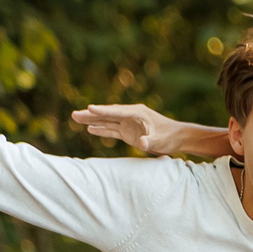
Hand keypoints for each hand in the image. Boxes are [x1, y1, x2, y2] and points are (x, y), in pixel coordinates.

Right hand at [71, 100, 222, 157]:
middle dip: (90, 114)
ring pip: (107, 121)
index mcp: (137, 113)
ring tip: (75, 118)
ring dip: (92, 120)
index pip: (116, 111)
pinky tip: (90, 129)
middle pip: (107, 114)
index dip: (102, 111)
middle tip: (74, 114)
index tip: (89, 108)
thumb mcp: (160, 139)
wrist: (178, 138)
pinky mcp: (129, 132)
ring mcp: (128, 124)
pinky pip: (112, 130)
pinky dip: (102, 129)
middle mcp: (130, 116)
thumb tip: (140, 143)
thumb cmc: (170, 136)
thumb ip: (149, 140)